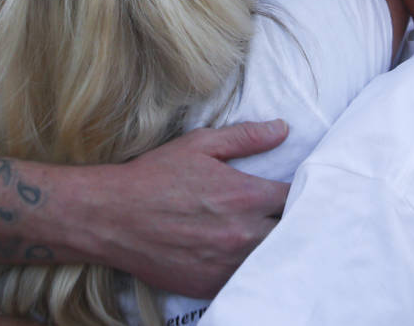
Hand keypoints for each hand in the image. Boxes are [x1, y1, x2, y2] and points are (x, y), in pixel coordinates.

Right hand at [92, 119, 290, 297]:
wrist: (112, 217)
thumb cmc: (155, 176)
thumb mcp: (199, 145)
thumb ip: (245, 137)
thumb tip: (283, 129)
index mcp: (246, 195)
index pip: (296, 197)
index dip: (301, 193)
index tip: (295, 191)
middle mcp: (244, 232)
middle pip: (291, 232)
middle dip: (292, 222)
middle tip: (284, 215)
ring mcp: (229, 263)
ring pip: (272, 259)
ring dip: (274, 248)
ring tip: (266, 236)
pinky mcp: (212, 285)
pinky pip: (247, 280)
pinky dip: (250, 270)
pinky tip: (243, 259)